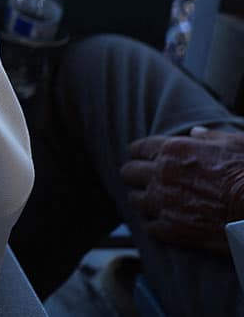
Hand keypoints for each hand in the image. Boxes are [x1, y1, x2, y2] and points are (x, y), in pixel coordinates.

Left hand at [120, 127, 243, 251]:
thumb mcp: (234, 143)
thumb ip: (209, 138)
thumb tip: (195, 133)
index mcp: (173, 150)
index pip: (139, 148)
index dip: (138, 153)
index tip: (139, 157)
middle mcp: (162, 174)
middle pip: (129, 172)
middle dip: (133, 175)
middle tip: (138, 179)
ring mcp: (164, 203)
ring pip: (135, 200)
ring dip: (141, 199)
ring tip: (147, 200)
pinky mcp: (172, 229)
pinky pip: (149, 226)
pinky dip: (152, 223)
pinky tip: (159, 222)